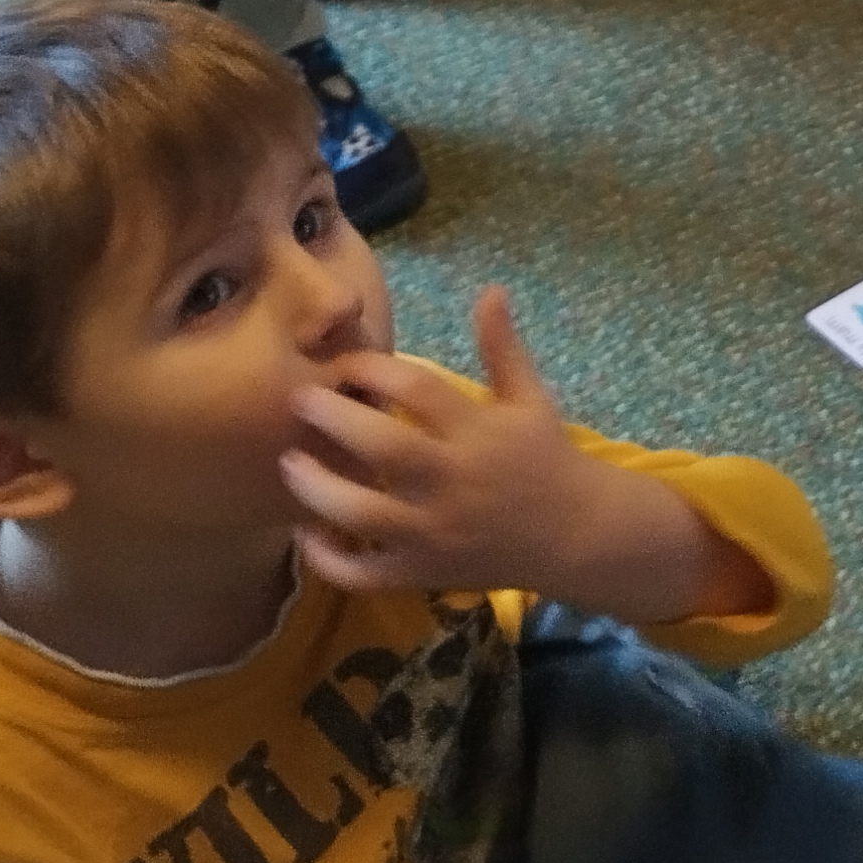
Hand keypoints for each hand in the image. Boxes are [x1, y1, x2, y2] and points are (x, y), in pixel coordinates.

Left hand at [284, 289, 768, 624]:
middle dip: (332, 419)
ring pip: (361, 514)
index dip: (375, 370)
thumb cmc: (546, 458)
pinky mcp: (421, 572)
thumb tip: (489, 290)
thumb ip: (502, 348)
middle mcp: (452, 481)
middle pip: (383, 447)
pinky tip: (306, 533)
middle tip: (298, 400)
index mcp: (479, 433)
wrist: (574, 535)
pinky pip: (364, 573)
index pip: (419, 390)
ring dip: (317, 489)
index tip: (346, 362)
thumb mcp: (530, 399)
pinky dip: (328, 559)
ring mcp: (433, 532)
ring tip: (287, 464)